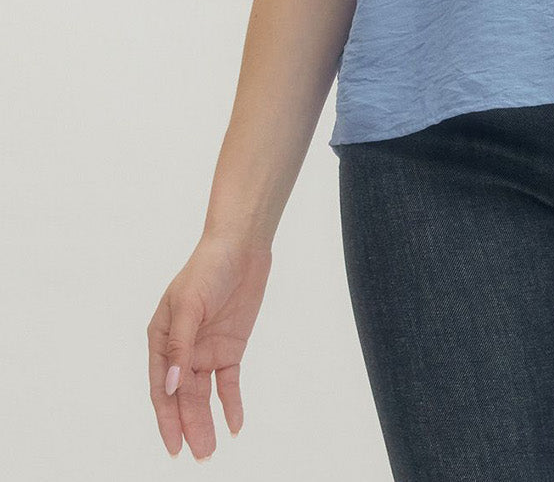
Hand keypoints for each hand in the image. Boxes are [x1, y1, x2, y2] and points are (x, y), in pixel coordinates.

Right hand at [147, 232, 272, 459]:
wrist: (242, 246)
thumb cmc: (207, 268)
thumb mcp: (189, 304)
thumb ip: (179, 347)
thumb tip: (170, 387)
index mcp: (161, 339)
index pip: (161, 388)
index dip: (166, 419)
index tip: (174, 446)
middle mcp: (181, 349)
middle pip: (182, 397)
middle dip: (188, 427)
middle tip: (198, 456)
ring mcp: (205, 350)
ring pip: (203, 395)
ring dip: (206, 421)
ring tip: (210, 451)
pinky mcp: (229, 348)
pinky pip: (228, 383)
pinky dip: (231, 404)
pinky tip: (234, 425)